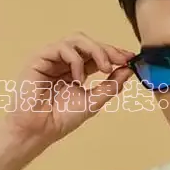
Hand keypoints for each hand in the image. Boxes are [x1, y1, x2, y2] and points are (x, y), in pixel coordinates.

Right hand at [0, 32, 134, 147]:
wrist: (40, 130)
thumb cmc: (61, 118)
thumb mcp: (94, 100)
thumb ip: (111, 85)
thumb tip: (129, 69)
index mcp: (76, 69)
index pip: (97, 53)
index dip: (114, 53)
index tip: (130, 58)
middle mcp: (63, 61)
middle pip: (88, 42)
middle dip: (108, 49)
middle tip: (121, 60)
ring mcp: (51, 58)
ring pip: (76, 39)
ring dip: (95, 50)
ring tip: (104, 68)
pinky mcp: (39, 58)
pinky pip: (62, 48)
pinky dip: (75, 60)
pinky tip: (78, 79)